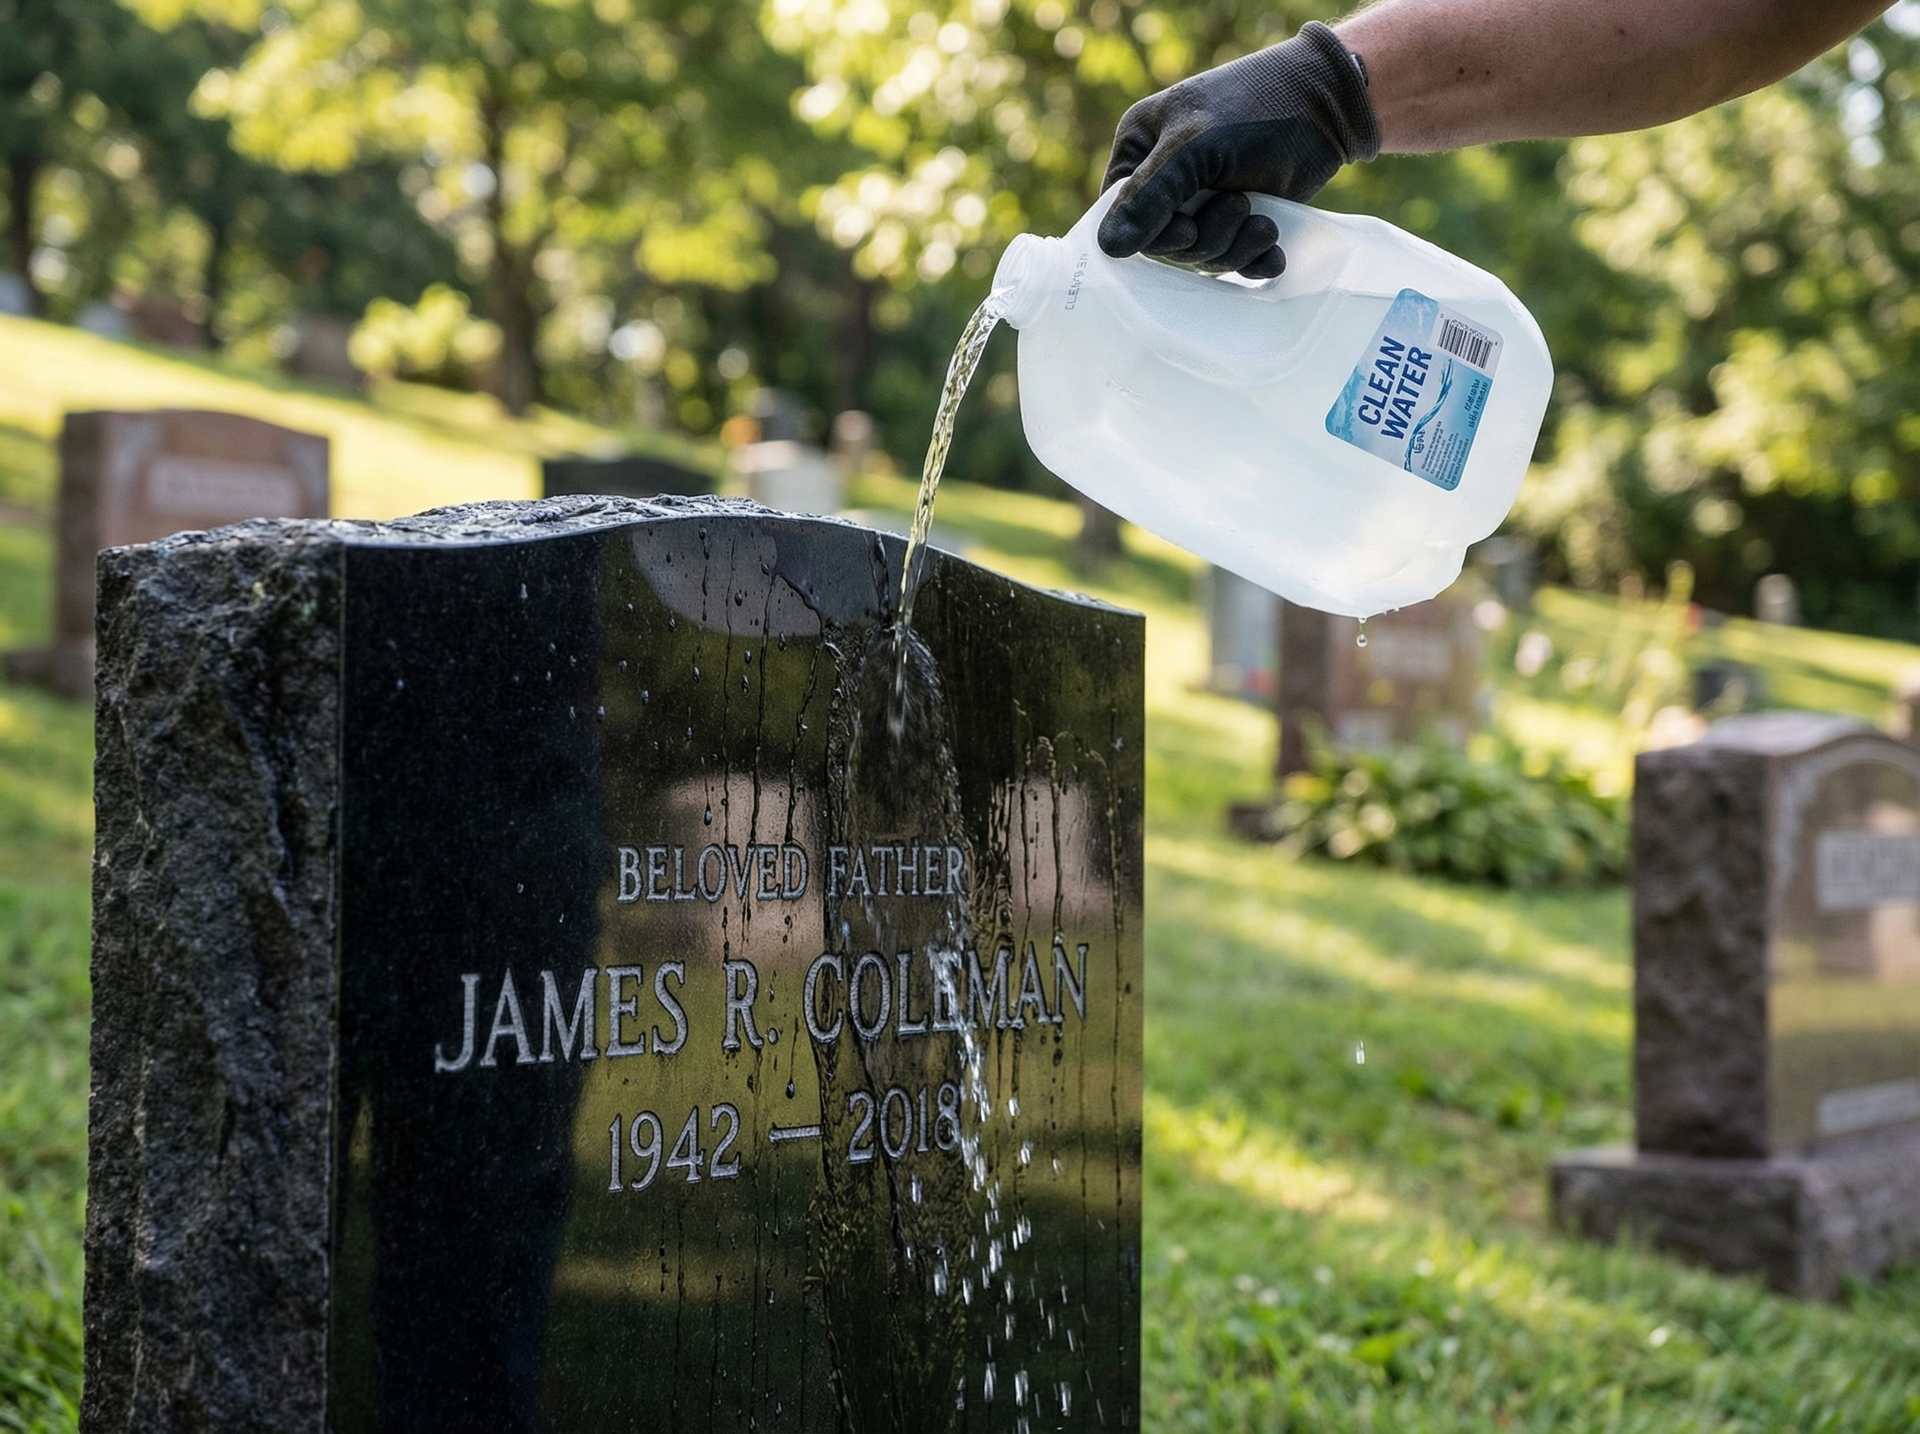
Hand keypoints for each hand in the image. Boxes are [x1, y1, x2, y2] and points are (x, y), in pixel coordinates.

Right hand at [1098, 21, 1378, 277]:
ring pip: (1200, 256)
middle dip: (1205, 237)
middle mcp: (1166, 179)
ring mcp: (1203, 203)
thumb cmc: (1254, 108)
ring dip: (1234, 247)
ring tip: (1263, 220)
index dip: (1153, 234)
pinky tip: (1274, 253)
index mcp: (1139, 150)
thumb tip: (1108, 248)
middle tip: (1239, 205)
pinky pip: (1234, 263)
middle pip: (1165, 244)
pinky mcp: (1239, 222)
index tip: (1187, 227)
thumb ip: (1149, 197)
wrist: (1328, 105)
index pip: (1120, 214)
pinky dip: (1254, 261)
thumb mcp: (1193, 147)